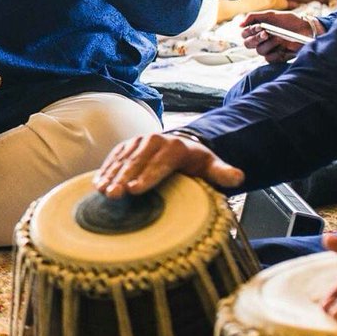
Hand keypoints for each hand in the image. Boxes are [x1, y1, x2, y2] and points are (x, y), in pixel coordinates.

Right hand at [93, 133, 244, 197]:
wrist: (181, 144)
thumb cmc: (196, 161)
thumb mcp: (211, 165)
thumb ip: (223, 172)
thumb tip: (238, 178)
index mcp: (174, 146)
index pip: (159, 164)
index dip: (146, 177)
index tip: (135, 190)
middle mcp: (154, 140)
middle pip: (136, 163)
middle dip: (123, 179)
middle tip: (114, 195)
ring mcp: (137, 142)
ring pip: (122, 160)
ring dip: (111, 176)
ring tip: (103, 191)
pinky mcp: (126, 146)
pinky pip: (113, 158)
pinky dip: (105, 170)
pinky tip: (97, 184)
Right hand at [239, 10, 314, 62]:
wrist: (307, 29)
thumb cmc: (290, 21)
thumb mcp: (271, 15)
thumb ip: (253, 17)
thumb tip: (239, 24)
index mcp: (258, 31)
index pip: (244, 34)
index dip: (250, 31)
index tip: (260, 26)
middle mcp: (262, 41)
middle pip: (248, 44)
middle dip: (256, 38)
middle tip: (267, 33)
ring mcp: (269, 50)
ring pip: (259, 51)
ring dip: (269, 44)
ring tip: (279, 38)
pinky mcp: (277, 58)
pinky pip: (269, 59)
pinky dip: (276, 52)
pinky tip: (284, 47)